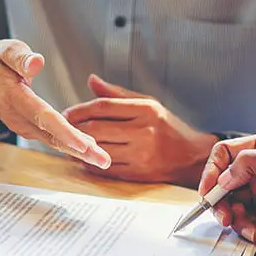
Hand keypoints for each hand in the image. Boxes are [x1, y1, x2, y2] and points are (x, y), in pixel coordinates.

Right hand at [0, 40, 110, 168]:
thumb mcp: (4, 50)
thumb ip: (20, 57)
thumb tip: (37, 63)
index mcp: (14, 96)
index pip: (42, 116)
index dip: (64, 131)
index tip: (84, 143)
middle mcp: (19, 117)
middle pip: (52, 136)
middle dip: (79, 150)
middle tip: (104, 159)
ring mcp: (23, 126)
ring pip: (54, 142)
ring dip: (78, 152)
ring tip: (102, 159)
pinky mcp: (30, 130)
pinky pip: (52, 140)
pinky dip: (71, 147)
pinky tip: (89, 151)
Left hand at [63, 74, 217, 185]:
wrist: (192, 158)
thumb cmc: (168, 129)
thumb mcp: (148, 104)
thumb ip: (117, 94)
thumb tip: (92, 80)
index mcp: (146, 110)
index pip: (103, 107)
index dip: (80, 109)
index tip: (67, 113)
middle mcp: (144, 132)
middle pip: (97, 129)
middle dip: (75, 129)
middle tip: (64, 128)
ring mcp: (140, 155)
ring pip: (98, 150)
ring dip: (79, 147)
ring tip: (70, 143)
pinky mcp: (137, 174)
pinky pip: (105, 168)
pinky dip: (90, 163)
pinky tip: (84, 157)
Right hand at [198, 133, 255, 244]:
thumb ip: (249, 164)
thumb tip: (223, 178)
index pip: (223, 155)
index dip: (212, 172)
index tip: (208, 191)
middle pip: (222, 185)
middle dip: (223, 204)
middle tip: (227, 219)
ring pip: (232, 207)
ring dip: (242, 221)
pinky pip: (245, 221)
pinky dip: (253, 228)